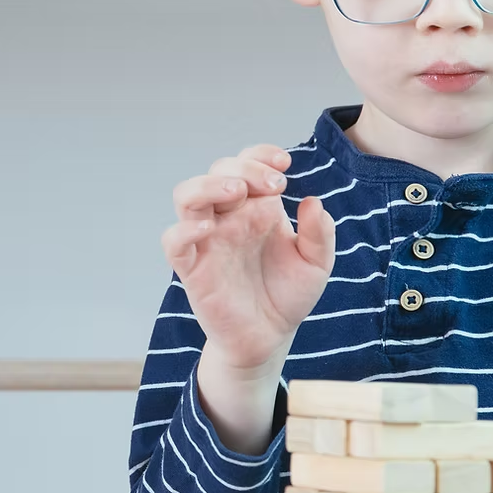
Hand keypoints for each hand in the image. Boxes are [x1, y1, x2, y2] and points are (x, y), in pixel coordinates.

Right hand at [161, 145, 335, 371]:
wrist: (270, 338)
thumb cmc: (287, 295)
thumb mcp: (316, 263)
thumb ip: (319, 233)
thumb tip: (312, 202)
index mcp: (255, 208)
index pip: (246, 164)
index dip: (260, 155)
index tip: (284, 164)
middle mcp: (228, 218)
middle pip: (218, 170)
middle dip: (245, 168)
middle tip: (273, 186)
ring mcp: (206, 240)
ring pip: (186, 196)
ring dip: (207, 185)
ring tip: (236, 192)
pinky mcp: (191, 268)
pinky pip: (173, 241)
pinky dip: (183, 230)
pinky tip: (207, 229)